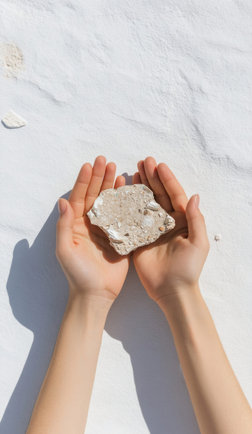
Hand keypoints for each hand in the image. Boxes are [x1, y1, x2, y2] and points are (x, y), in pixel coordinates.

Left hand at [56, 156, 129, 302]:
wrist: (96, 294)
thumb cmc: (77, 273)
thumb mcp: (65, 249)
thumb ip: (64, 225)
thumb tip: (63, 201)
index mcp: (76, 225)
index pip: (79, 197)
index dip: (83, 181)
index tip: (89, 165)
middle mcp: (91, 223)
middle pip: (95, 195)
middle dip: (99, 177)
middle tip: (105, 161)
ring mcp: (106, 229)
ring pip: (109, 202)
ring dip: (112, 186)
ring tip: (117, 170)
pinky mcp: (121, 237)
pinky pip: (123, 215)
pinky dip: (126, 202)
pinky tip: (129, 190)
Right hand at [132, 157, 209, 302]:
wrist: (171, 291)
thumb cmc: (188, 269)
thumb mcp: (198, 243)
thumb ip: (196, 220)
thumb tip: (194, 196)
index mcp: (182, 221)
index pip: (175, 195)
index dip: (167, 179)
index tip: (159, 165)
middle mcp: (166, 222)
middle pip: (159, 195)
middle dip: (152, 178)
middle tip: (144, 162)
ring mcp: (151, 229)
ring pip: (145, 203)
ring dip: (141, 187)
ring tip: (134, 171)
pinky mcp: (138, 238)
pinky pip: (132, 218)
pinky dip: (128, 205)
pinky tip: (123, 193)